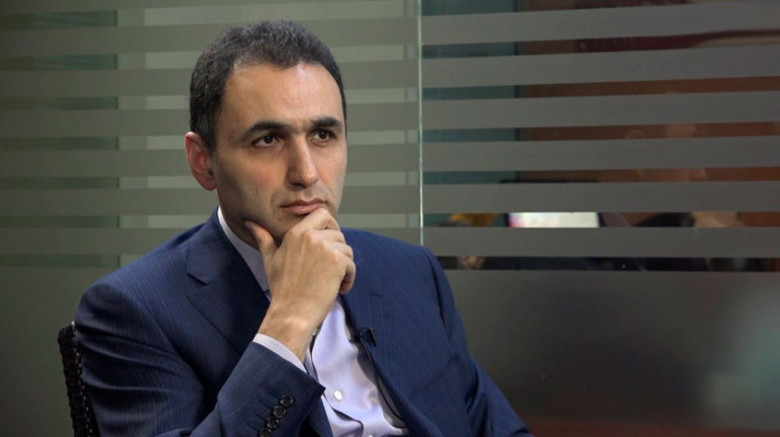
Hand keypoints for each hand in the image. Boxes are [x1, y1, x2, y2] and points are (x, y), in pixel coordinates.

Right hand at [246, 208, 355, 359]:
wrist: (292, 313)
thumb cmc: (282, 289)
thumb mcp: (270, 260)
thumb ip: (264, 239)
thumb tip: (251, 223)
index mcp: (296, 233)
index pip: (322, 213)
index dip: (331, 225)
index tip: (329, 243)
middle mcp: (311, 236)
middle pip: (338, 234)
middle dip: (338, 252)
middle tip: (329, 270)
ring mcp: (325, 248)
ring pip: (347, 250)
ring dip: (344, 267)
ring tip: (332, 282)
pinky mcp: (337, 261)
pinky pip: (351, 265)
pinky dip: (349, 278)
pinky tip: (338, 289)